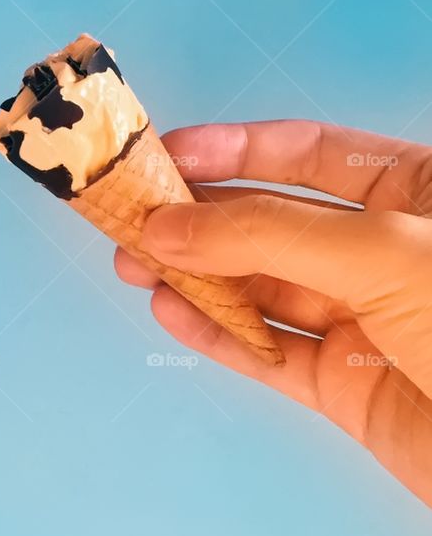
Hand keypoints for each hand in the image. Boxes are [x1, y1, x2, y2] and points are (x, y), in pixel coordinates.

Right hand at [115, 120, 431, 507]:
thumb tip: (171, 222)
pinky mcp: (349, 387)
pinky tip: (170, 309)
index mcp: (419, 193)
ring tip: (132, 262)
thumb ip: (267, 233)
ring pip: (263, 286)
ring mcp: (367, 320)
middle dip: (201, 216)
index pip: (312, 153)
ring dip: (196, 274)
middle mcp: (388, 251)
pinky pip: (269, 351)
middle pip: (275, 220)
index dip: (238, 148)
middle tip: (133, 215)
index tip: (170, 152)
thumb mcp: (382, 252)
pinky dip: (216, 332)